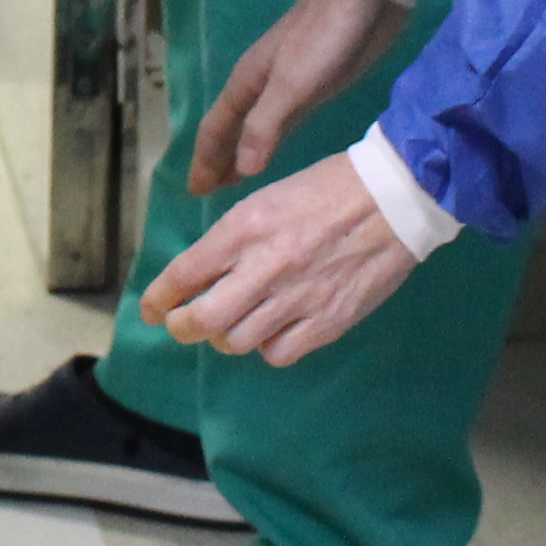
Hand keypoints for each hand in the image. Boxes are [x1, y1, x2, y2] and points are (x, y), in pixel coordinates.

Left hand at [142, 158, 418, 366]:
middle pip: (202, 320)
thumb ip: (233, 240)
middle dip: (183, 327)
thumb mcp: (266, 200)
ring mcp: (296, 299)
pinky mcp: (327, 322)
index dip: (159, 298)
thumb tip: (203, 275)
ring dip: (225, 337)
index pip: (184, 274)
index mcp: (244, 229)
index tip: (152, 310)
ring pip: (236, 341)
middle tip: (182, 325)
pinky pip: (277, 354)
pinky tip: (272, 330)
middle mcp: (264, 268)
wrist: (392, 199)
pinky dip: (267, 347)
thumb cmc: (326, 191)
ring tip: (232, 324)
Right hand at [192, 0, 408, 191]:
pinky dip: (270, 141)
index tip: (195, 192)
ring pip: (255, 128)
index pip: (216, 129)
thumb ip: (265, 124)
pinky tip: (273, 151)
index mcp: (247, 82)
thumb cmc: (324, 36)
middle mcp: (261, 86)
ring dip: (241, 152)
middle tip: (209, 193)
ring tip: (234, 181)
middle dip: (217, 158)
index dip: (204, 160)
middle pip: (231, 129)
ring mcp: (288, 86)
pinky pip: (281, 124)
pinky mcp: (315, 87)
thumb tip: (241, 169)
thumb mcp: (292, 82)